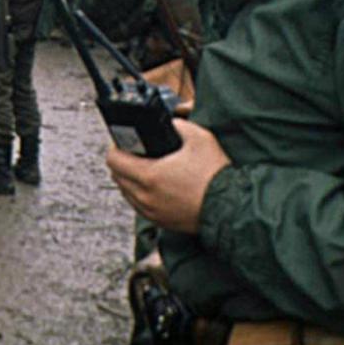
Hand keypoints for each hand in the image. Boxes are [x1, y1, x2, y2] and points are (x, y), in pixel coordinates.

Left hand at [106, 119, 229, 233]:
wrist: (231, 207)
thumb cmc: (215, 176)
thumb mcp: (200, 138)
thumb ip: (180, 125)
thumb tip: (171, 122)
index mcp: (149, 175)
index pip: (113, 160)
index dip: (115, 147)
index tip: (123, 143)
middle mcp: (145, 197)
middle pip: (116, 177)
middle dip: (121, 163)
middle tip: (134, 153)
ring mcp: (151, 212)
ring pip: (126, 193)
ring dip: (129, 180)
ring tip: (144, 169)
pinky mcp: (160, 222)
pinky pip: (138, 206)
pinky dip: (140, 195)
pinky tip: (154, 187)